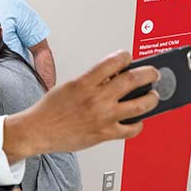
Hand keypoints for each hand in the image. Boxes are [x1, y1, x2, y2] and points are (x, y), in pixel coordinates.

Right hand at [3, 51, 159, 162]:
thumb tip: (113, 77)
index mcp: (84, 83)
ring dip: (152, 98)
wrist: (37, 131)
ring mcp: (103, 117)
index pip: (114, 62)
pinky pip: (132, 129)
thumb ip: (91, 81)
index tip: (128, 57)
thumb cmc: (49, 110)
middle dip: (149, 74)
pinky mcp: (105, 134)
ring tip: (152, 96)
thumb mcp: (68, 87)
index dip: (126, 56)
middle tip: (152, 74)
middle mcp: (96, 99)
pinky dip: (139, 124)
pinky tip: (137, 120)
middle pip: (134, 80)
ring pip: (140, 104)